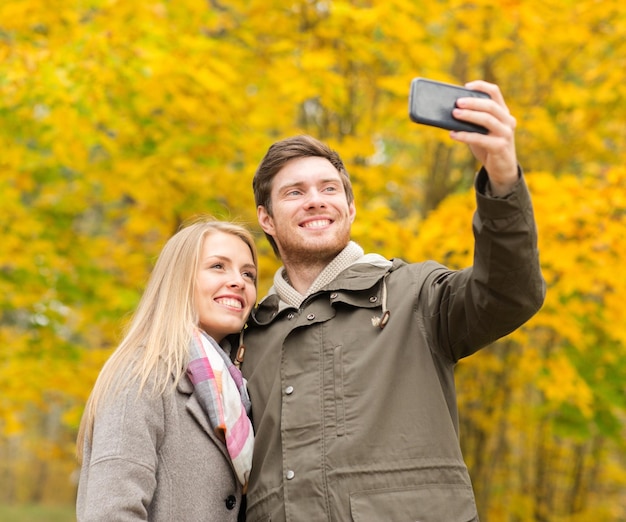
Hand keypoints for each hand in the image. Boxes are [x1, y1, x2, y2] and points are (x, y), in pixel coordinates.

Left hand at [450, 81, 517, 195]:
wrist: (502, 169)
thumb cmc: (489, 147)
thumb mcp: (482, 131)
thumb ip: (473, 122)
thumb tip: (451, 113)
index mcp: (503, 113)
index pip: (495, 92)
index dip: (481, 86)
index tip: (466, 86)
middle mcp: (508, 120)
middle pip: (490, 105)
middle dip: (472, 102)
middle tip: (457, 103)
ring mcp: (505, 133)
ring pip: (487, 119)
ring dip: (469, 116)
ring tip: (454, 114)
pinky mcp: (500, 147)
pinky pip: (480, 138)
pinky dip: (465, 136)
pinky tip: (453, 134)